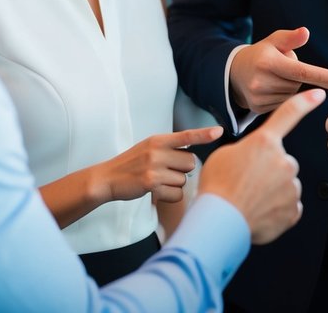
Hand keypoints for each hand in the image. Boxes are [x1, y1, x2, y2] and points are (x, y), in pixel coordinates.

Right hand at [99, 126, 223, 203]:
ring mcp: (154, 167)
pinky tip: (156, 191)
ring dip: (174, 184)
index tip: (219, 131)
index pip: (186, 135)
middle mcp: (157, 151)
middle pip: (191, 162)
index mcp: (158, 140)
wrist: (108, 178)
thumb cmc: (132, 164)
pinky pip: (176, 193)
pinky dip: (169, 196)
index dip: (204, 134)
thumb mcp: (149, 148)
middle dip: (183, 170)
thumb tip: (192, 159)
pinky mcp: (151, 184)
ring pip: (184, 180)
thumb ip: (169, 148)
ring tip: (157, 180)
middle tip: (166, 171)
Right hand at [199, 89, 322, 243]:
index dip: (305, 102)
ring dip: (273, 190)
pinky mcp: (293, 209)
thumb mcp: (225, 155)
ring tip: (250, 199)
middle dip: (271, 170)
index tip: (318, 95)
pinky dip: (277, 208)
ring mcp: (290, 186)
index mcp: (264, 142)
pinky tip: (260, 211)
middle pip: (284, 160)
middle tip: (248, 182)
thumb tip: (254, 158)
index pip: (289, 114)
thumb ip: (247, 150)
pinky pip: (289, 205)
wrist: (219, 222)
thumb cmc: (217, 187)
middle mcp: (283, 161)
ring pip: (286, 184)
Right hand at [230, 27, 327, 113]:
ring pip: (292, 96)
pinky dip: (281, 97)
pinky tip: (269, 89)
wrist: (232, 72)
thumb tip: (306, 32)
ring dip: (288, 87)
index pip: (306, 72)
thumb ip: (291, 38)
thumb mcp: (273, 41)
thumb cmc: (260, 54)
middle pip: (299, 84)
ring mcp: (259, 97)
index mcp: (270, 62)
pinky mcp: (257, 109)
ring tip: (272, 78)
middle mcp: (263, 81)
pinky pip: (283, 105)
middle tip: (280, 68)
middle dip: (296, 76)